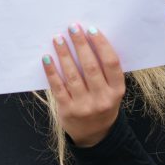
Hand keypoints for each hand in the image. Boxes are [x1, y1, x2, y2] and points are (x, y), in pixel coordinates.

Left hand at [43, 24, 124, 146]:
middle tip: (72, 28)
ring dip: (64, 54)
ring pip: (73, 75)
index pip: (111, 63)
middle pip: (91, 66)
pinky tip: (47, 58)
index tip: (91, 29)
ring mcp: (84, 105)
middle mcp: (102, 99)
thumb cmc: (102, 105)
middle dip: (80, 45)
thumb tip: (88, 41)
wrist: (95, 136)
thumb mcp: (112, 91)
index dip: (101, 45)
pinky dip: (51, 71)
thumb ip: (105, 72)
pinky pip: (57, 87)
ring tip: (58, 39)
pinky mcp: (67, 110)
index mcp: (117, 91)